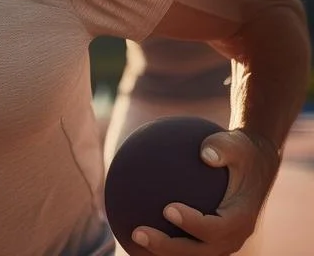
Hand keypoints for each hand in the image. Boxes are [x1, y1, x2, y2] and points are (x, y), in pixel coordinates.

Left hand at [130, 129, 278, 254]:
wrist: (256, 166)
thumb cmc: (241, 152)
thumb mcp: (236, 143)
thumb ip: (222, 148)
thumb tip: (204, 153)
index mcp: (241, 217)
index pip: (216, 229)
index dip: (193, 224)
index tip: (167, 209)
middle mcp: (232, 236)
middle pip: (199, 252)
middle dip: (168, 247)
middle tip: (138, 232)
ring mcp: (221, 241)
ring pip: (191, 255)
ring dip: (163, 252)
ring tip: (132, 238)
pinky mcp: (209, 239)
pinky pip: (185, 245)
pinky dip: (162, 244)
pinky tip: (131, 232)